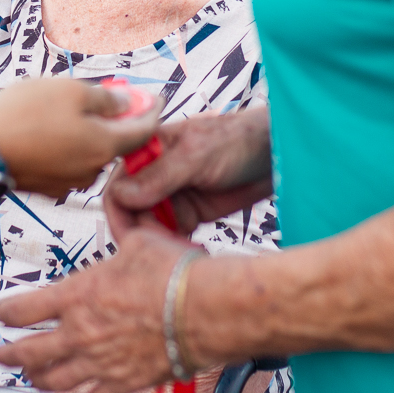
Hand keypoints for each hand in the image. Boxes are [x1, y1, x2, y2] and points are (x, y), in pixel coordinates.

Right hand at [0, 77, 158, 198]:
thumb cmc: (26, 115)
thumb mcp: (72, 92)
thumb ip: (106, 98)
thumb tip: (128, 101)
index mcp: (105, 147)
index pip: (143, 131)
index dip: (151, 110)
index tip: (157, 97)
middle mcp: (92, 170)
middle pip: (116, 142)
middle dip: (118, 120)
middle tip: (113, 96)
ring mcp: (68, 182)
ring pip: (90, 152)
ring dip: (90, 132)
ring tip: (72, 109)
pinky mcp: (47, 186)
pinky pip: (68, 161)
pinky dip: (69, 144)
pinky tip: (51, 128)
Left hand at [0, 223, 193, 392]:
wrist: (205, 310)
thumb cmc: (174, 272)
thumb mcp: (141, 242)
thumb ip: (123, 244)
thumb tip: (128, 233)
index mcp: (78, 295)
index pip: (25, 308)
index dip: (7, 311)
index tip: (0, 313)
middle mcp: (81, 333)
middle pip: (30, 352)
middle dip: (11, 354)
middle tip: (2, 354)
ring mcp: (100, 362)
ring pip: (54, 380)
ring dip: (39, 379)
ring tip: (32, 378)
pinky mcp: (124, 384)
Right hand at [105, 108, 273, 238]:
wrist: (276, 153)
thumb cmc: (239, 139)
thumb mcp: (197, 154)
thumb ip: (161, 175)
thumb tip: (121, 195)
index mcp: (147, 151)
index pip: (117, 187)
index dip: (119, 215)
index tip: (132, 240)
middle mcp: (153, 175)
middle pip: (129, 213)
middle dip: (141, 235)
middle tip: (162, 252)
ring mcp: (171, 196)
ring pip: (148, 228)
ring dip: (159, 244)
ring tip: (181, 252)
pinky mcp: (188, 214)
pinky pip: (170, 235)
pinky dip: (174, 247)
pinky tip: (192, 251)